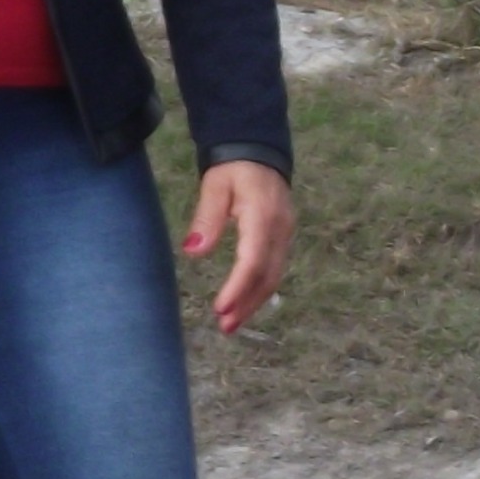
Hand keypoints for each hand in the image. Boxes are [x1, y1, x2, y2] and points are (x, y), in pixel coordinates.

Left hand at [183, 162, 294, 333]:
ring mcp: (285, 235)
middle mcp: (280, 231)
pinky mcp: (282, 238)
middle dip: (247, 304)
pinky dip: (259, 290)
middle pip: (267, 276)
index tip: (220, 308)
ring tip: (231, 323)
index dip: (238, 287)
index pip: (253, 260)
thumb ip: (206, 217)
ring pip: (274, 276)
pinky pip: (274, 269)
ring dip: (253, 302)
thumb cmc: (233, 168)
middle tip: (225, 327)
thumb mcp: (215, 186)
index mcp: (263, 217)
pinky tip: (244, 303)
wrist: (259, 151)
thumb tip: (194, 251)